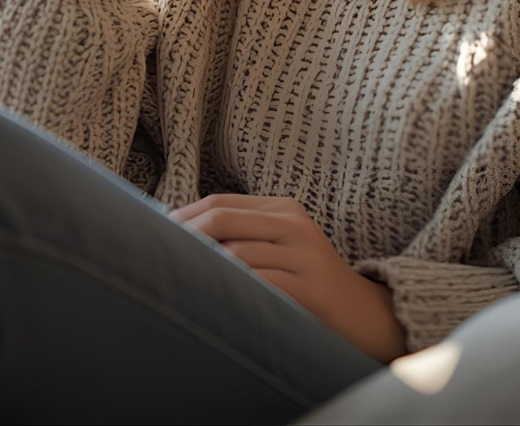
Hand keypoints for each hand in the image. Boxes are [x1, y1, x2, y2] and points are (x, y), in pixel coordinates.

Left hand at [168, 193, 407, 363]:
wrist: (367, 316)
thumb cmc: (312, 284)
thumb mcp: (283, 247)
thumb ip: (245, 236)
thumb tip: (182, 236)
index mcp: (284, 209)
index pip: (219, 203)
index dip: (182, 216)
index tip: (152, 234)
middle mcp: (294, 224)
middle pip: (222, 220)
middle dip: (182, 237)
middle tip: (152, 256)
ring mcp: (304, 255)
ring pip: (235, 254)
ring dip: (200, 269)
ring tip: (173, 281)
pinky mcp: (310, 289)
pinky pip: (259, 285)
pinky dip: (230, 292)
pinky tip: (209, 302)